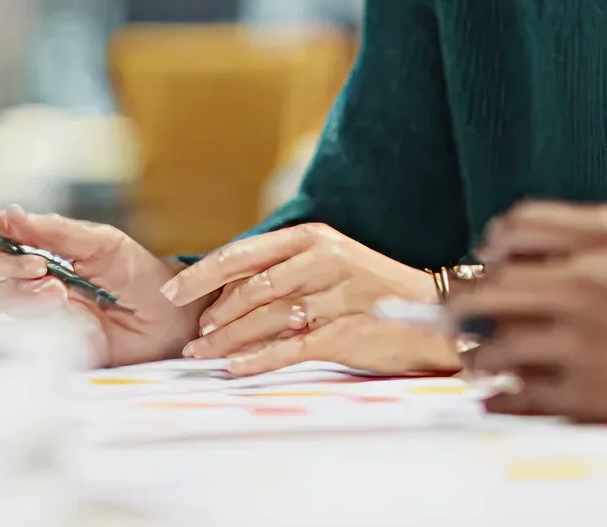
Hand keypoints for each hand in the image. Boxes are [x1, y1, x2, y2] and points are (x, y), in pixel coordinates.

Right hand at [0, 208, 199, 365]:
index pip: (2, 242)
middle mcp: (38, 282)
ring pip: (5, 301)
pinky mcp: (52, 344)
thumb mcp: (102, 243)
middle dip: (8, 265)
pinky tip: (67, 316)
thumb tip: (9, 214)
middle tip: (41, 268)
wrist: (171, 320)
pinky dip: (39, 320)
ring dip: (27, 295)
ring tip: (61, 294)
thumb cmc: (140, 276)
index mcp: (48, 252)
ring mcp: (43, 314)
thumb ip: (55, 231)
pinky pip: (24, 333)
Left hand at [165, 224, 453, 376]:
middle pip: (249, 287)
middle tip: (189, 335)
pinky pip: (290, 348)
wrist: (435, 314)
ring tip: (202, 354)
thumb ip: (285, 270)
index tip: (172, 292)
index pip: (243, 254)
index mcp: (312, 237)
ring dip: (227, 340)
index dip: (202, 274)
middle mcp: (322, 259)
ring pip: (265, 319)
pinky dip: (257, 359)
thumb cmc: (372, 292)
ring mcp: (335, 295)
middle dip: (211, 314)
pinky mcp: (346, 330)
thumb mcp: (329, 265)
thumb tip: (226, 289)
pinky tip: (234, 368)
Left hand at [458, 200, 606, 425]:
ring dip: (480, 354)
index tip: (488, 259)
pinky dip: (503, 398)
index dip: (495, 243)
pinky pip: (522, 396)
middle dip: (468, 300)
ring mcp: (585, 341)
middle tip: (455, 313)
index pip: (520, 225)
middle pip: (493, 285)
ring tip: (477, 362)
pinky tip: (500, 399)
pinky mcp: (592, 395)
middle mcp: (588, 280)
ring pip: (497, 344)